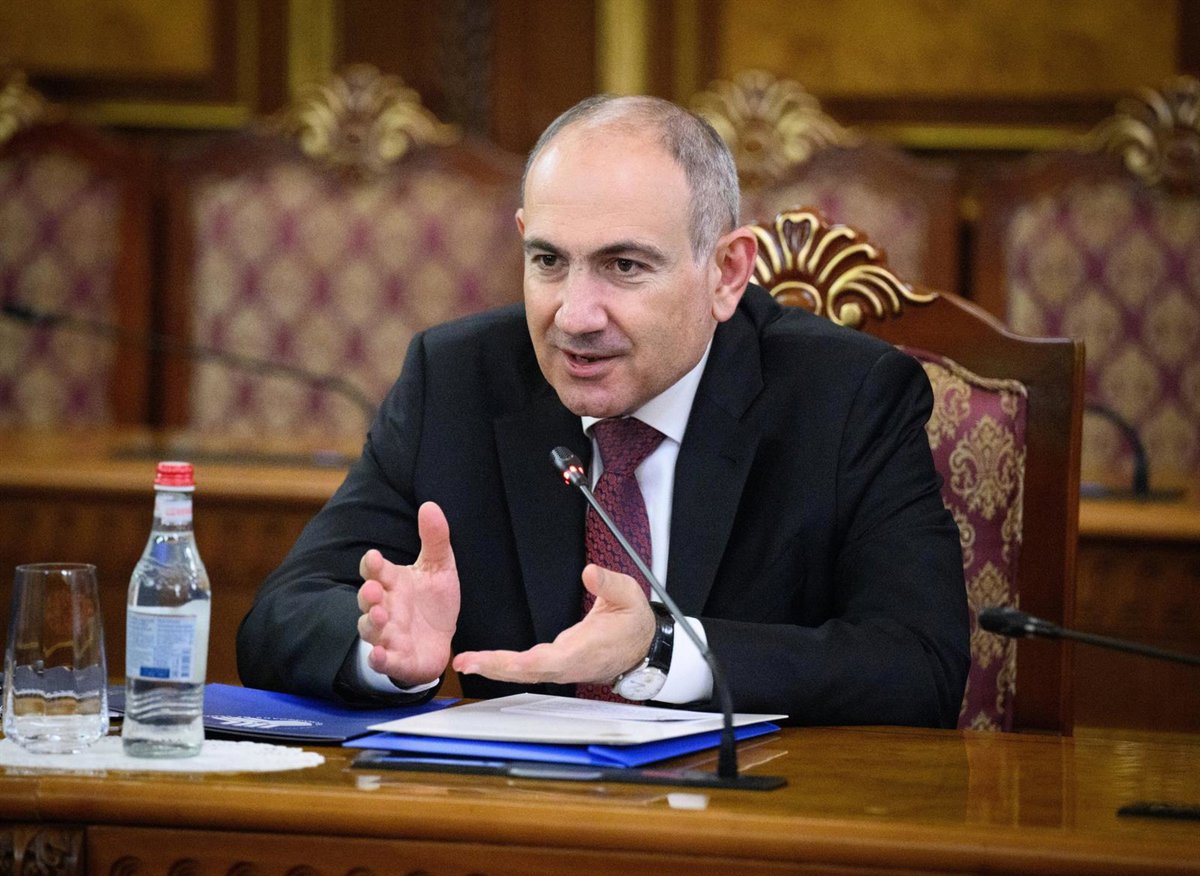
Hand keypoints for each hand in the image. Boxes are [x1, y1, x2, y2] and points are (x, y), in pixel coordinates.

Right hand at [357, 501, 459, 685]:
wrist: (441, 639)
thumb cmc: (433, 601)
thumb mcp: (439, 567)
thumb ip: (435, 539)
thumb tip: (430, 505)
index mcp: (393, 582)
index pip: (375, 570)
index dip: (372, 564)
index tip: (375, 557)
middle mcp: (385, 607)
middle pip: (368, 600)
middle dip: (367, 596)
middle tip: (372, 590)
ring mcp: (388, 634)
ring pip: (370, 629)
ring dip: (372, 624)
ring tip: (380, 617)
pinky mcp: (397, 659)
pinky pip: (383, 661)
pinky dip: (378, 659)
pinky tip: (379, 655)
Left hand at [453, 564, 654, 684]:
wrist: (642, 647)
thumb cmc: (633, 623)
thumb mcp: (628, 595)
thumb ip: (609, 583)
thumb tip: (590, 572)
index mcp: (584, 650)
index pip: (549, 660)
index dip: (523, 662)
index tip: (500, 660)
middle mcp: (569, 663)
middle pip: (527, 671)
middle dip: (495, 667)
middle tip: (465, 662)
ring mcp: (561, 667)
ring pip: (524, 672)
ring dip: (494, 668)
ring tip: (466, 661)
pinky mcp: (555, 664)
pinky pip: (526, 669)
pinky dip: (504, 666)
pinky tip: (486, 661)